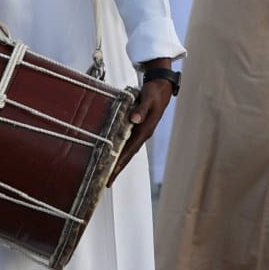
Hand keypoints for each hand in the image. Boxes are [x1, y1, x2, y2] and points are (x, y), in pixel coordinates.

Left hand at [111, 61, 174, 182]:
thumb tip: (134, 120)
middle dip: (117, 169)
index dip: (120, 162)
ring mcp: (140, 133)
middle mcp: (142, 134)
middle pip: (128, 155)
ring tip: (108, 174)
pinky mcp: (137, 128)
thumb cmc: (154, 92)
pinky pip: (127, 143)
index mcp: (145, 130)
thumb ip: (141, 109)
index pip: (130, 150)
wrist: (161, 87)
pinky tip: (113, 156)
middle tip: (106, 182)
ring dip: (118, 163)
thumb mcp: (148, 99)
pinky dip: (120, 151)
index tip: (112, 173)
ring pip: (127, 151)